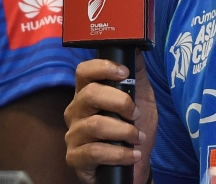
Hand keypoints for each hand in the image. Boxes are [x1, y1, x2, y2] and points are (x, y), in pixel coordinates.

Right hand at [65, 55, 157, 183]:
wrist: (133, 166)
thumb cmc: (133, 130)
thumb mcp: (141, 100)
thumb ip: (137, 76)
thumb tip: (135, 48)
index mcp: (88, 93)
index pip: (83, 71)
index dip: (102, 67)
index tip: (124, 73)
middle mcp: (76, 111)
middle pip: (90, 94)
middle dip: (120, 102)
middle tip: (136, 114)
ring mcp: (73, 135)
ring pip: (95, 125)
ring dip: (124, 131)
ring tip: (138, 138)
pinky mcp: (74, 158)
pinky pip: (94, 152)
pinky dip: (119, 154)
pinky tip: (132, 155)